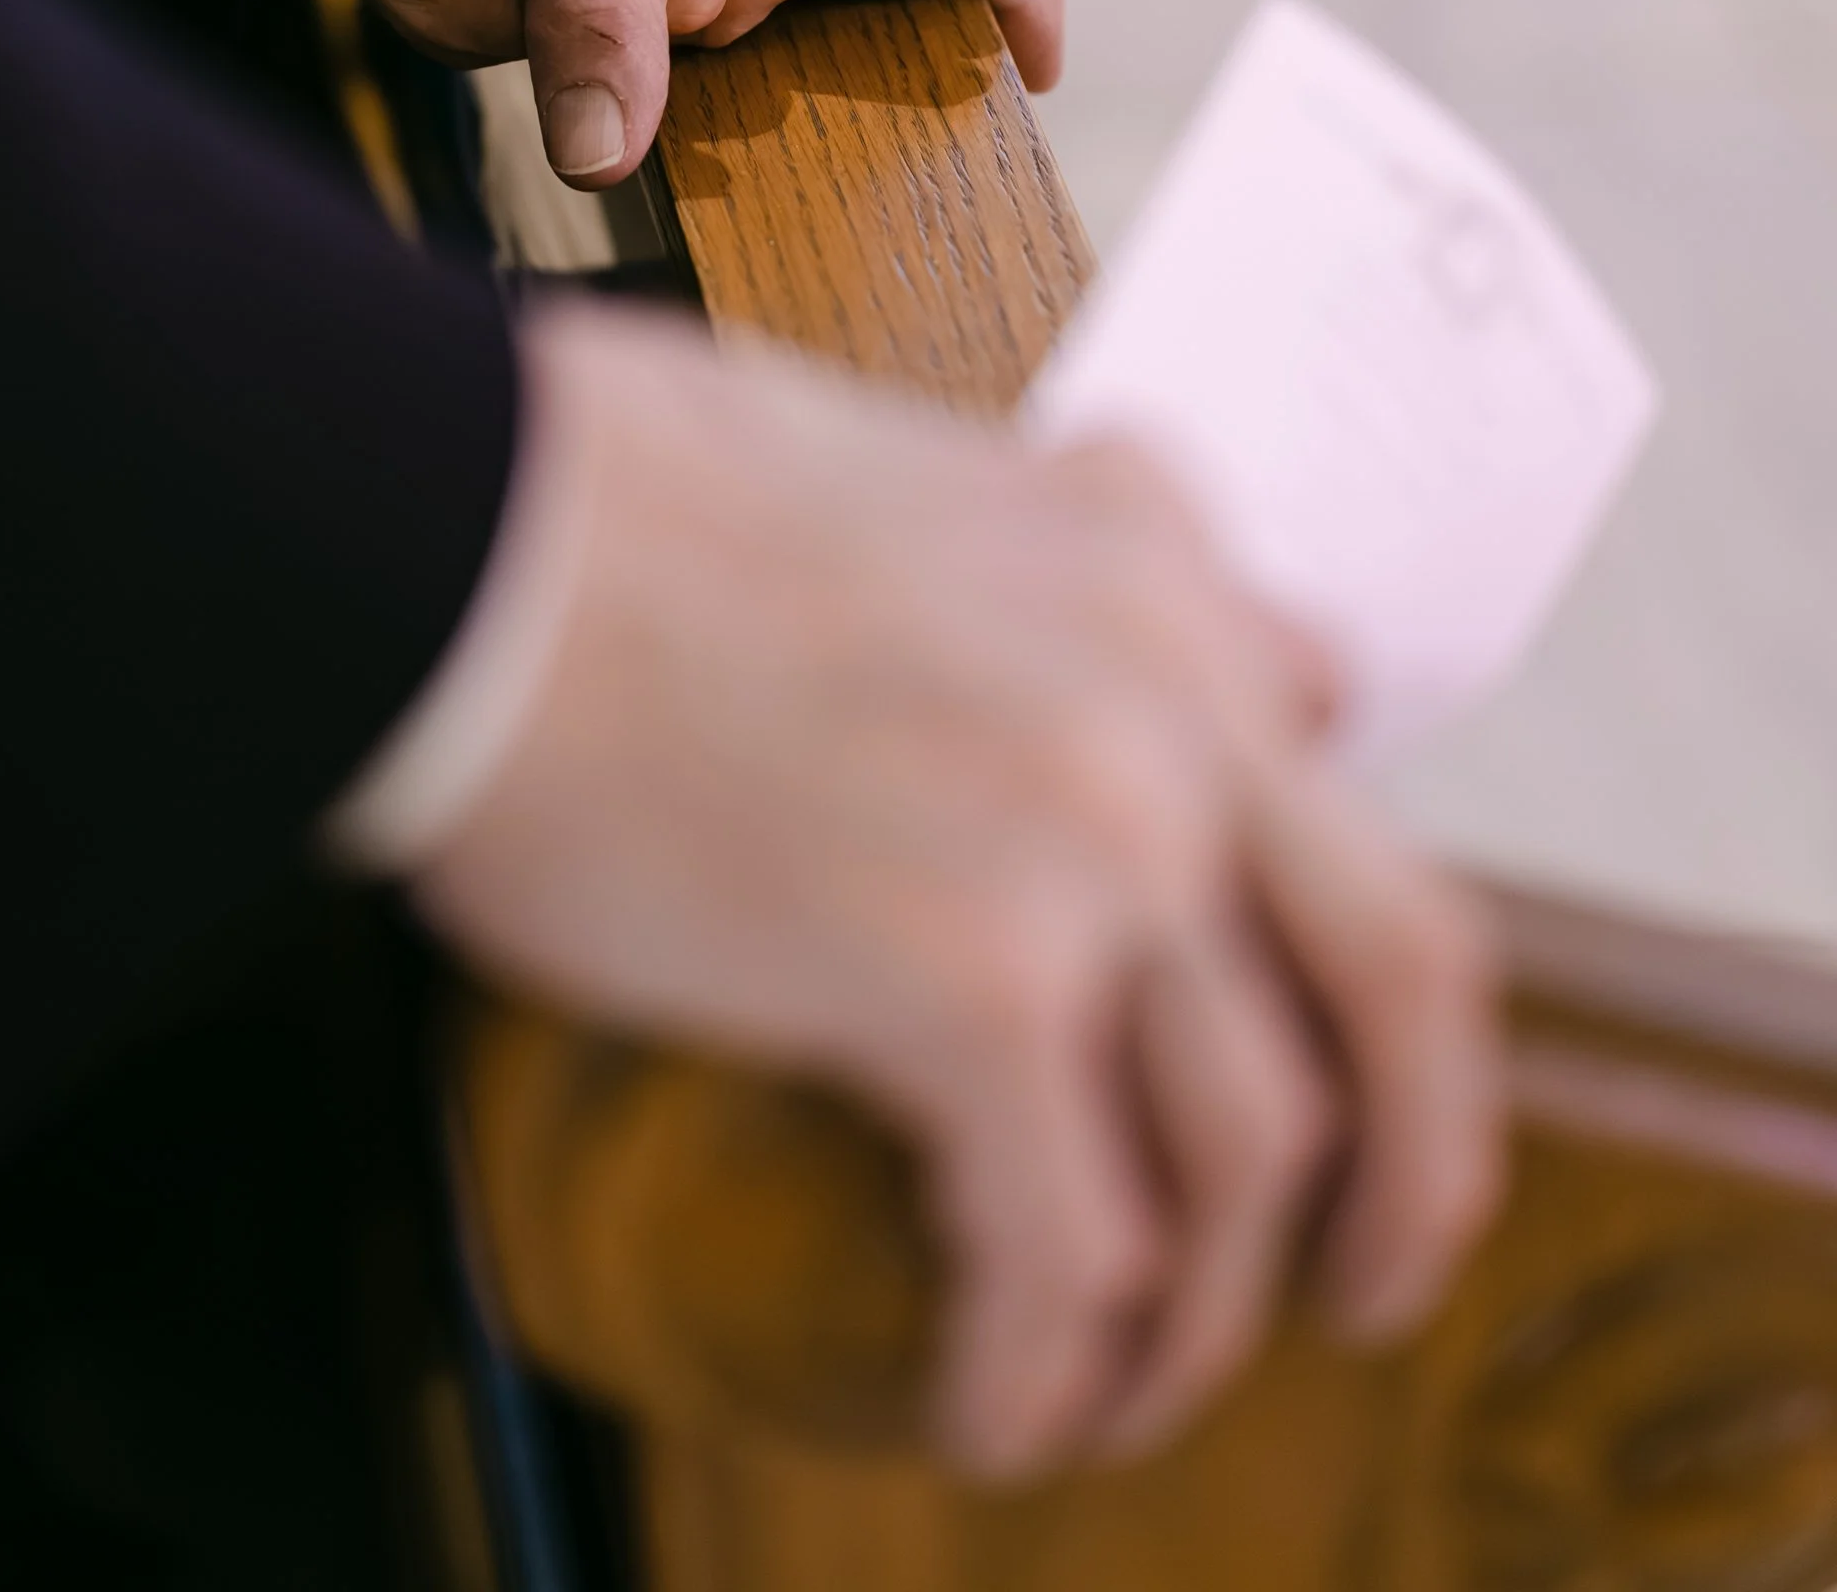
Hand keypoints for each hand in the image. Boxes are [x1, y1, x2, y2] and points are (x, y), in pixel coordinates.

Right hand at [416, 306, 1503, 1477]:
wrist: (456, 537)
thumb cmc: (608, 501)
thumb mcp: (903, 470)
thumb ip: (1054, 557)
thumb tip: (1153, 658)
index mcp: (1151, 561)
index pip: (1337, 757)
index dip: (1338, 939)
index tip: (1305, 1034)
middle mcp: (1171, 702)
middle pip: (1403, 978)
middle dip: (1418, 1165)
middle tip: (1367, 1277)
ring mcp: (1096, 846)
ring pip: (1252, 1153)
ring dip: (1197, 1310)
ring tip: (1115, 1381)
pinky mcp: (975, 985)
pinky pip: (1075, 1246)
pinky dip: (1047, 1362)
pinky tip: (993, 1404)